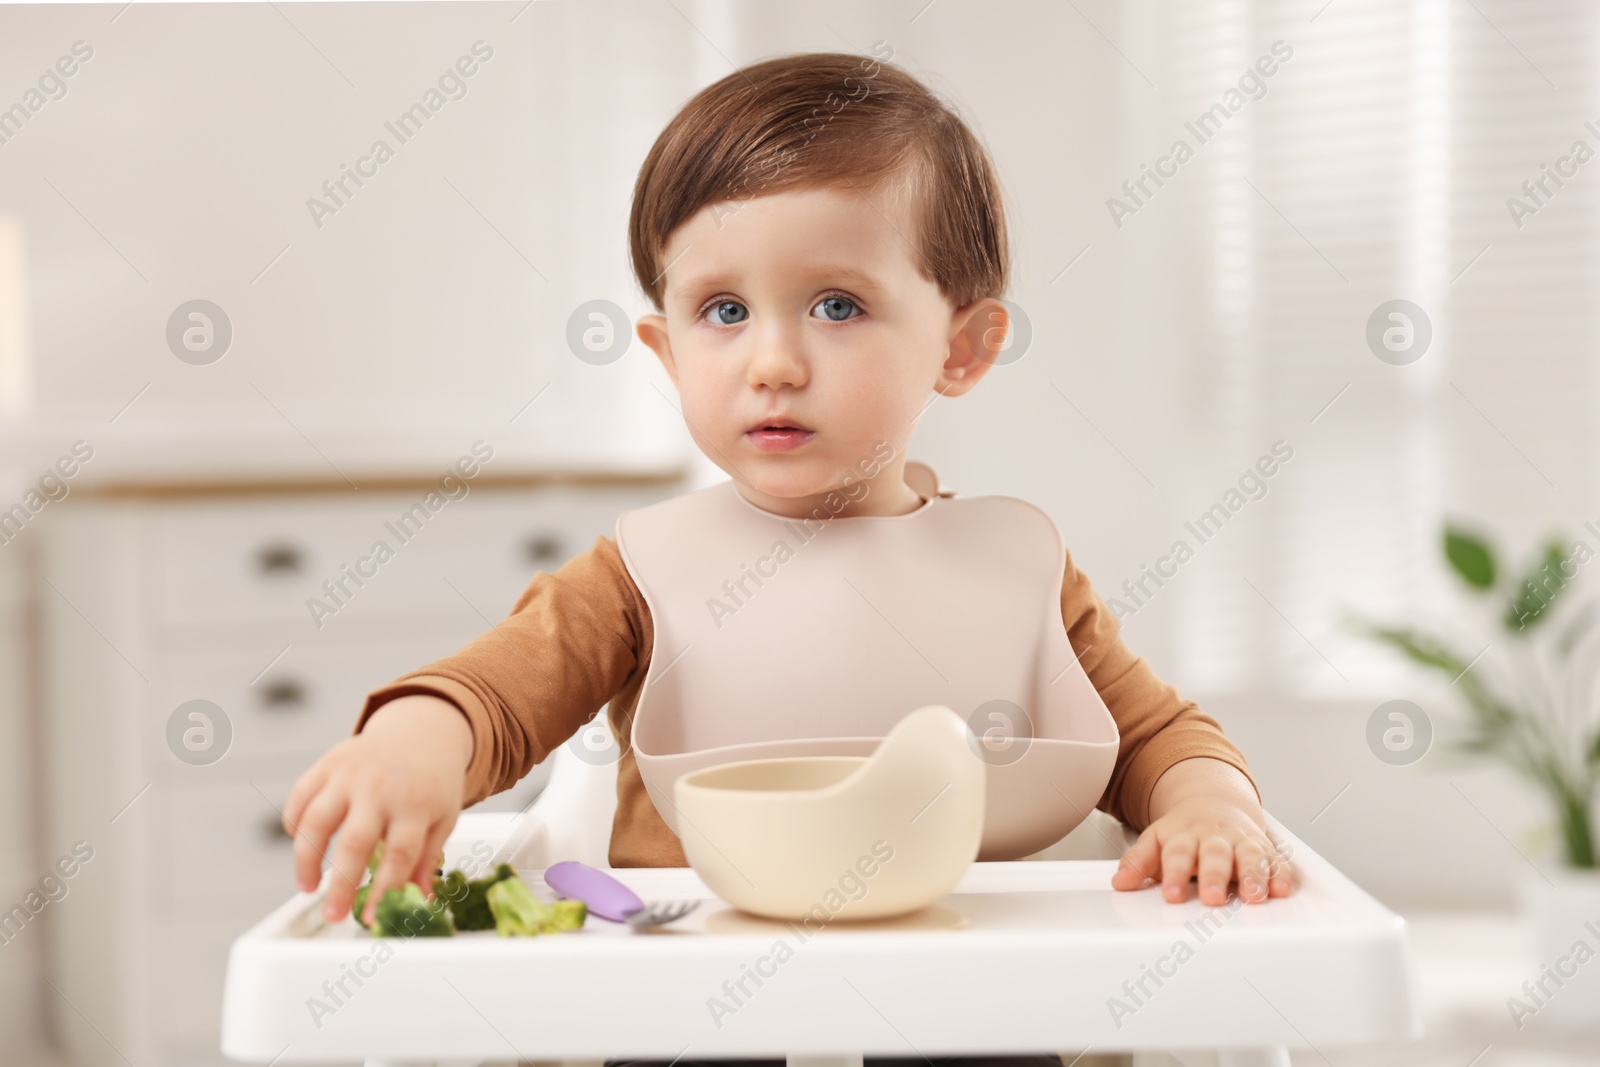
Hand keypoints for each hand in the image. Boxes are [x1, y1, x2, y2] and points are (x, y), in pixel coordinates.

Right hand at [281, 694, 473, 924]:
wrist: (420, 731)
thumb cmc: (431, 783)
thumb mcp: (442, 818)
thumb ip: (426, 860)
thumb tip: (417, 902)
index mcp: (416, 804)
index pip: (399, 855)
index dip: (383, 891)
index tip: (369, 918)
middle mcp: (381, 788)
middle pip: (355, 842)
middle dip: (340, 884)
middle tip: (332, 915)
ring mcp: (351, 774)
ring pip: (316, 820)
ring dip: (305, 859)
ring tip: (307, 886)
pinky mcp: (328, 763)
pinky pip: (300, 796)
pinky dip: (293, 823)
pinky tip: (299, 844)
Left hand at [1109, 757, 1293, 904]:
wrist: (1214, 803)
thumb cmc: (1184, 830)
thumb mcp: (1156, 840)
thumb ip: (1138, 861)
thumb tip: (1120, 882)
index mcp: (1185, 835)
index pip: (1178, 854)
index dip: (1175, 874)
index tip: (1172, 895)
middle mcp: (1215, 837)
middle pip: (1215, 855)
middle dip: (1214, 876)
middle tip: (1212, 897)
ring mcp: (1241, 842)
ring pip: (1249, 856)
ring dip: (1253, 875)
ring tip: (1254, 896)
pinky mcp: (1265, 849)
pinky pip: (1276, 860)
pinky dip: (1281, 874)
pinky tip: (1282, 889)